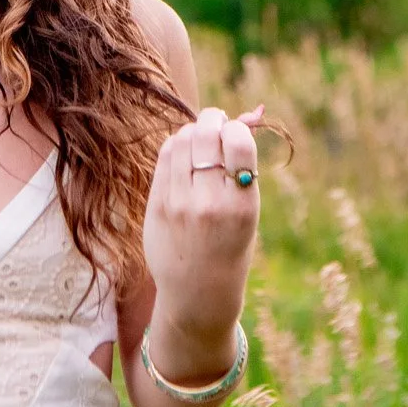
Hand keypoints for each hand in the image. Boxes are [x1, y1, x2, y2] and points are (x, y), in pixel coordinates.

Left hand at [142, 105, 261, 360]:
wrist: (198, 293)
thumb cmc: (232, 246)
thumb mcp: (249, 210)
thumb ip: (244, 165)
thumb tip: (251, 112)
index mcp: (243, 207)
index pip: (238, 142)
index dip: (237, 128)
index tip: (237, 133)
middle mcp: (210, 203)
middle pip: (207, 134)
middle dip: (214, 120)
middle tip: (218, 124)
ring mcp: (179, 204)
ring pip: (182, 139)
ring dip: (194, 130)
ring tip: (201, 141)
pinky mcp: (156, 205)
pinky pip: (165, 156)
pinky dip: (176, 145)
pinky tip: (184, 153)